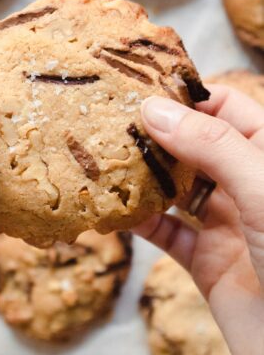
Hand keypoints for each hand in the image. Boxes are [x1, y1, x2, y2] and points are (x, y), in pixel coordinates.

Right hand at [134, 86, 263, 354]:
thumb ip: (212, 146)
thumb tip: (155, 109)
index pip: (228, 110)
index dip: (188, 98)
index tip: (143, 90)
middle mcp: (249, 187)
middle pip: (196, 147)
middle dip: (158, 134)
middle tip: (111, 122)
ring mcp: (228, 225)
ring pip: (177, 189)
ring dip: (144, 176)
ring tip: (105, 159)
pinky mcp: (208, 263)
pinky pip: (167, 234)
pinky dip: (141, 222)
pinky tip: (114, 210)